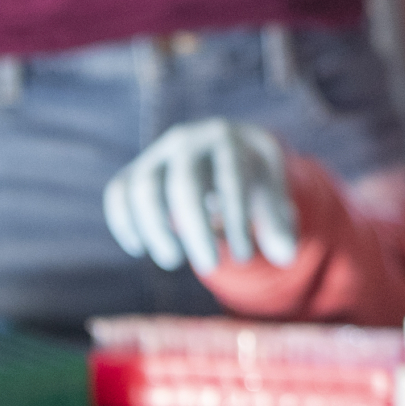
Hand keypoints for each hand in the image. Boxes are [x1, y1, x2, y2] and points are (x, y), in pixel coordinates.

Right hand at [103, 119, 298, 274]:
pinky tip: (138, 248)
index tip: (245, 256)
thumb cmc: (252, 174)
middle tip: (210, 265)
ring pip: (144, 187)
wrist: (225, 143)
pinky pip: (119, 191)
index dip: (237, 219)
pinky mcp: (137, 167)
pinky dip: (123, 220)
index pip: (231, 178)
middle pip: (185, 184)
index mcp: (228, 140)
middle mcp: (189, 140)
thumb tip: (285, 256)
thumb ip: (278, 222)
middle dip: (196, 229)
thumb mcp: (271, 190)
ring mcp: (158, 152)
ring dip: (155, 228)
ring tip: (173, 260)